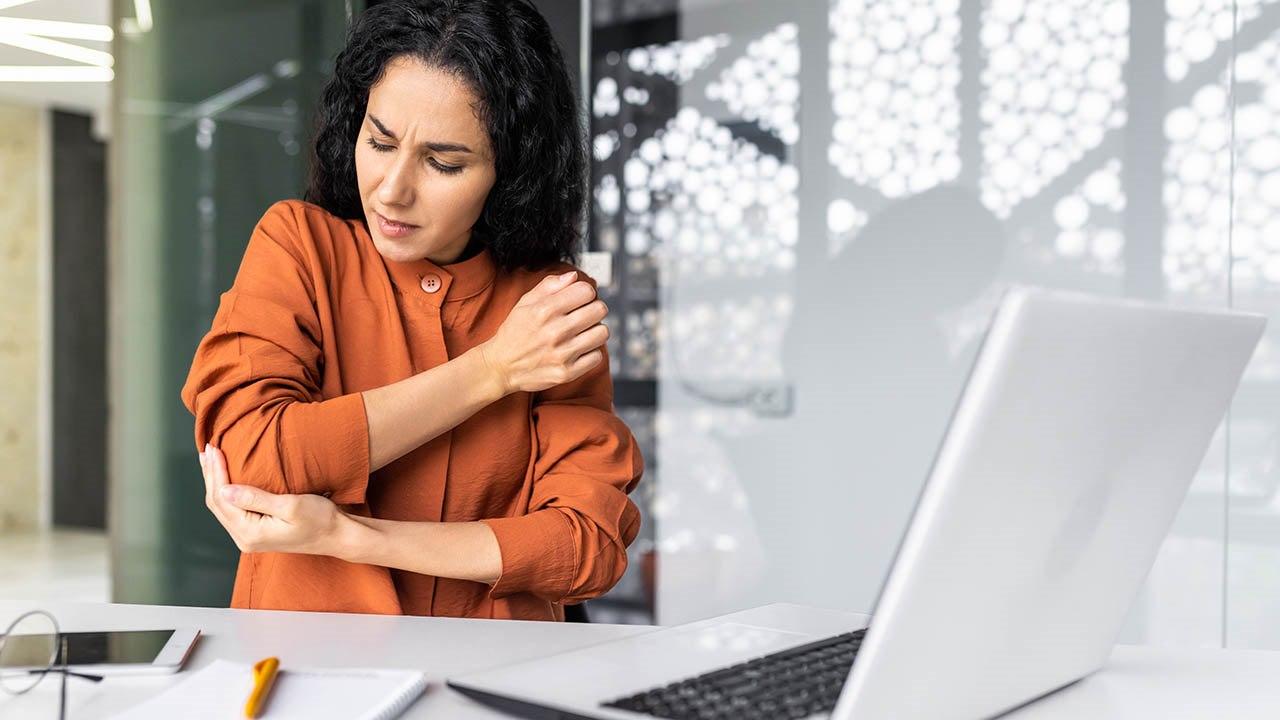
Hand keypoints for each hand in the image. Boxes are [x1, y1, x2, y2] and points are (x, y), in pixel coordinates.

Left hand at [199, 443, 343, 555]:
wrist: (337, 536)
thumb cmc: (320, 520)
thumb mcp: (290, 506)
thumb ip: (256, 499)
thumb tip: (225, 490)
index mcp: (250, 533)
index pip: (223, 498)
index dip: (216, 472)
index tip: (214, 449)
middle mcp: (244, 538)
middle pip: (217, 504)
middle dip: (211, 475)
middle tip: (207, 449)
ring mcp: (249, 537)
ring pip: (222, 507)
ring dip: (216, 482)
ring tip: (210, 461)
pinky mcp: (256, 532)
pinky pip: (232, 511)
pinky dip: (226, 492)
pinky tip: (226, 479)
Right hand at [479, 270, 608, 393]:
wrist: (501, 367)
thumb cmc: (514, 332)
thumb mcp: (525, 303)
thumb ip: (549, 286)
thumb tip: (573, 276)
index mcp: (544, 310)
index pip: (586, 291)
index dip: (586, 292)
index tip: (580, 299)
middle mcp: (555, 331)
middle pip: (599, 310)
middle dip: (594, 309)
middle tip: (584, 315)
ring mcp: (562, 354)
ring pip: (602, 332)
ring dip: (595, 330)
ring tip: (583, 332)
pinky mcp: (567, 372)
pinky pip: (597, 356)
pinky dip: (590, 352)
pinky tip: (578, 349)